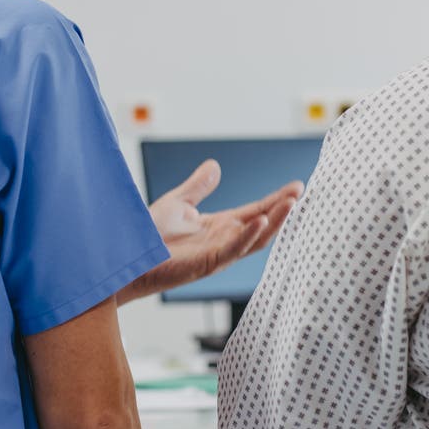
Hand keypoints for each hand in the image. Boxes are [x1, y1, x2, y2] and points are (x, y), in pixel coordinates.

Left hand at [120, 160, 302, 303]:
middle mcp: (224, 241)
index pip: (256, 211)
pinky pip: (232, 250)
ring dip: (274, 222)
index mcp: (220, 227)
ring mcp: (218, 253)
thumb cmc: (149, 236)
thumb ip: (198, 187)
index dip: (276, 200)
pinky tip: (260, 221)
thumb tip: (216, 165)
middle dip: (282, 210)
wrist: (127, 257)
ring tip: (291, 204)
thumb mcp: (178, 203)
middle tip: (301, 193)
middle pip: (262, 224)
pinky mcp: (206, 263)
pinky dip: (248, 236)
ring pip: (255, 239)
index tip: (297, 187)